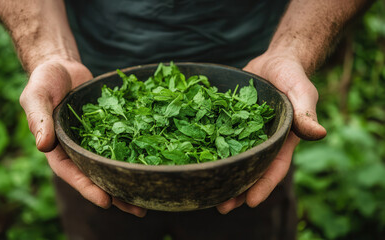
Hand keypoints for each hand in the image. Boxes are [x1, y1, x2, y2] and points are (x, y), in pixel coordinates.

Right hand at [19, 60, 146, 216]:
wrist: (63, 68)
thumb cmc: (44, 82)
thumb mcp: (36, 97)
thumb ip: (39, 120)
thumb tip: (42, 146)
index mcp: (59, 150)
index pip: (73, 174)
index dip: (88, 188)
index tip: (106, 201)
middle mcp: (78, 150)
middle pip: (98, 176)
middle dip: (116, 193)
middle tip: (139, 209)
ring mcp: (95, 141)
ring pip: (113, 164)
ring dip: (130, 178)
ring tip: (152, 194)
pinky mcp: (109, 128)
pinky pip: (123, 142)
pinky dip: (136, 152)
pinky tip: (154, 161)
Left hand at [216, 51, 326, 213]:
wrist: (273, 62)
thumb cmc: (292, 77)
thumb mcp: (301, 92)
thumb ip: (305, 112)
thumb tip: (319, 133)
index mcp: (282, 141)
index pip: (274, 168)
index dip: (264, 185)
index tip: (251, 202)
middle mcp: (262, 142)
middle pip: (250, 170)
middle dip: (238, 189)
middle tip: (222, 206)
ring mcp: (243, 134)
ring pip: (232, 159)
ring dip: (221, 174)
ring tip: (204, 191)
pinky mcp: (228, 122)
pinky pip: (218, 137)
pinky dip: (208, 149)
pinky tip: (193, 158)